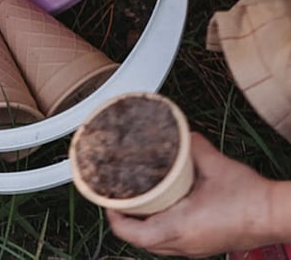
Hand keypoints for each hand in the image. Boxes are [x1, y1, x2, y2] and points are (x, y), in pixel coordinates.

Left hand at [106, 133, 282, 256]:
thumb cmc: (249, 198)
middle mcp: (185, 244)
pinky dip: (160, 228)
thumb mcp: (214, 163)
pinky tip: (162, 208)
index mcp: (180, 228)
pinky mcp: (204, 247)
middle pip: (142, 241)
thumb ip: (191, 145)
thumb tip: (178, 133)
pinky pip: (172, 242)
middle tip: (118, 197)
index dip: (115, 218)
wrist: (275, 215)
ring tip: (136, 201)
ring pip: (157, 244)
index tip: (107, 202)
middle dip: (126, 220)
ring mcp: (195, 249)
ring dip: (143, 226)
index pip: (135, 234)